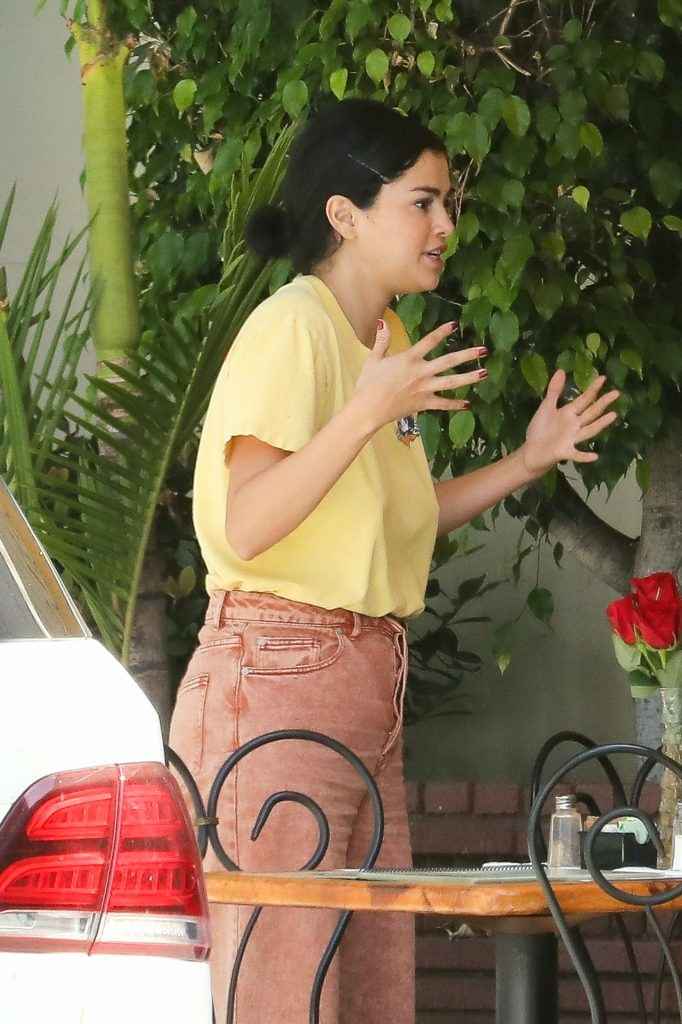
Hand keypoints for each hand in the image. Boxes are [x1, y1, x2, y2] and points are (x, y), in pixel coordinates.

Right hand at [353, 318, 486, 430]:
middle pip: (448, 361)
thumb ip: (382, 340)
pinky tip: (467, 404)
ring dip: (469, 378)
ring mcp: (424, 389)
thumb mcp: (373, 359)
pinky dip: (455, 405)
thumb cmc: (368, 384)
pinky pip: (442, 404)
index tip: (455, 324)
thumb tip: (382, 321)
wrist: (368, 409)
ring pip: (451, 382)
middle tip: (483, 350)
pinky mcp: (423, 404)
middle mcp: (420, 372)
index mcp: (409, 359)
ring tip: (484, 374)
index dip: (442, 332)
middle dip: (467, 355)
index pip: (429, 341)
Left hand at [520, 369, 619, 476]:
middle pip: (591, 412)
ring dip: (600, 424)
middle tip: (616, 393)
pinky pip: (576, 454)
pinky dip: (585, 456)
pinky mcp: (565, 452)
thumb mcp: (546, 407)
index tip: (603, 377)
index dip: (593, 388)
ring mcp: (572, 438)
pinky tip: (595, 456)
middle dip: (603, 403)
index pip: (584, 399)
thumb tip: (561, 370)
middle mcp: (574, 425)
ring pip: (589, 430)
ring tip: (613, 415)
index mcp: (569, 412)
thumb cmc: (540, 429)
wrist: (531, 451)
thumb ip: (554, 391)